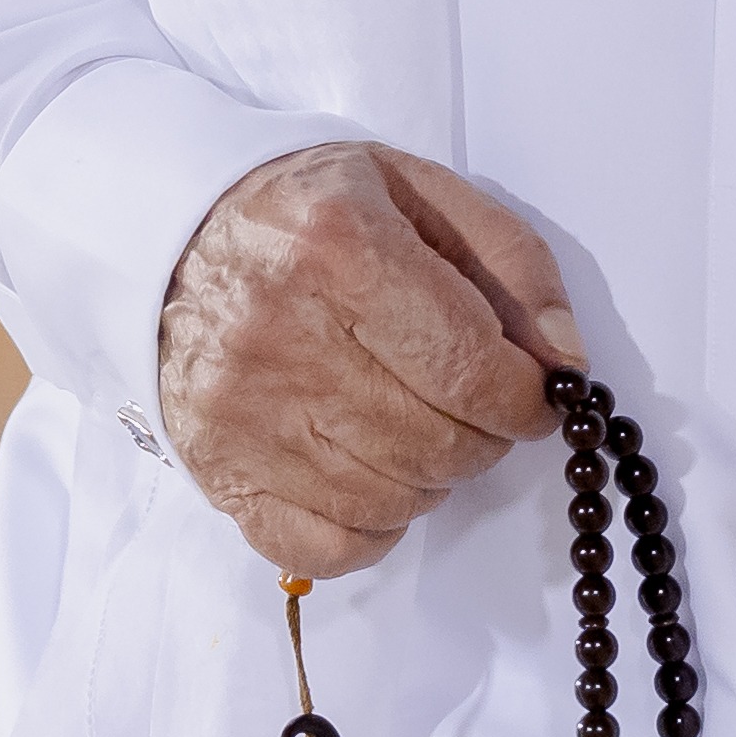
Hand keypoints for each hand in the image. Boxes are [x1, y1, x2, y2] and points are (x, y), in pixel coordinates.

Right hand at [154, 145, 581, 578]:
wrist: (171, 237)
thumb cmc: (309, 211)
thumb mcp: (417, 189)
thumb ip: (508, 261)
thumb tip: (564, 362)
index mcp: (341, 248)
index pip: (472, 370)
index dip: (526, 398)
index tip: (533, 393)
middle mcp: (283, 335)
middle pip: (440, 444)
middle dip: (483, 433)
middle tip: (471, 400)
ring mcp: (246, 414)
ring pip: (395, 501)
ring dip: (432, 475)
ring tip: (414, 420)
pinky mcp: (221, 472)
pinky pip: (331, 547)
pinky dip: (373, 527)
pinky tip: (371, 472)